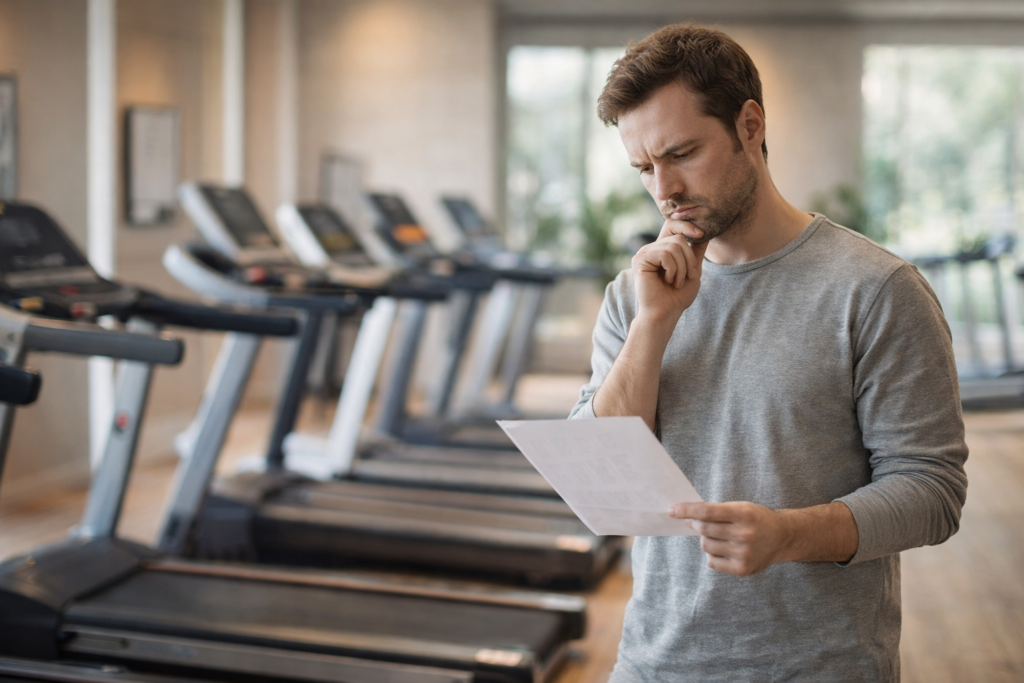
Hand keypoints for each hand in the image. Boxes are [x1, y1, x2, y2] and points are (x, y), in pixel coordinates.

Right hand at [632, 220, 709, 322]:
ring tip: (677, 282)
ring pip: (674, 246)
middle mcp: (651, 248)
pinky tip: (668, 281)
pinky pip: (665, 254)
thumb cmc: (677, 296)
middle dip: (689, 258)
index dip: (687, 225)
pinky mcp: (640, 260)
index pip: (673, 225)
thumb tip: (705, 232)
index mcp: (662, 249)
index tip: (701, 234)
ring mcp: (644, 253)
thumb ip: (696, 251)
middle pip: (678, 236)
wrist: (666, 313)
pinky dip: (673, 270)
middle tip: (689, 276)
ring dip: (682, 268)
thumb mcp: (693, 270)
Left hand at [669, 501, 791, 576]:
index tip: (671, 510)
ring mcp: (744, 554)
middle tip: (696, 521)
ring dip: (705, 539)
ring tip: (718, 536)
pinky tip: (724, 548)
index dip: (687, 510)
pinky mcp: (742, 569)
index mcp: (744, 514)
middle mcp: (745, 534)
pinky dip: (712, 554)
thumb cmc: (755, 519)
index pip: (708, 512)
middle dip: (695, 524)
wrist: (782, 537)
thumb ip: (715, 511)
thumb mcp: (739, 507)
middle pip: (704, 529)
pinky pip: (712, 561)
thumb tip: (685, 517)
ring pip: (706, 546)